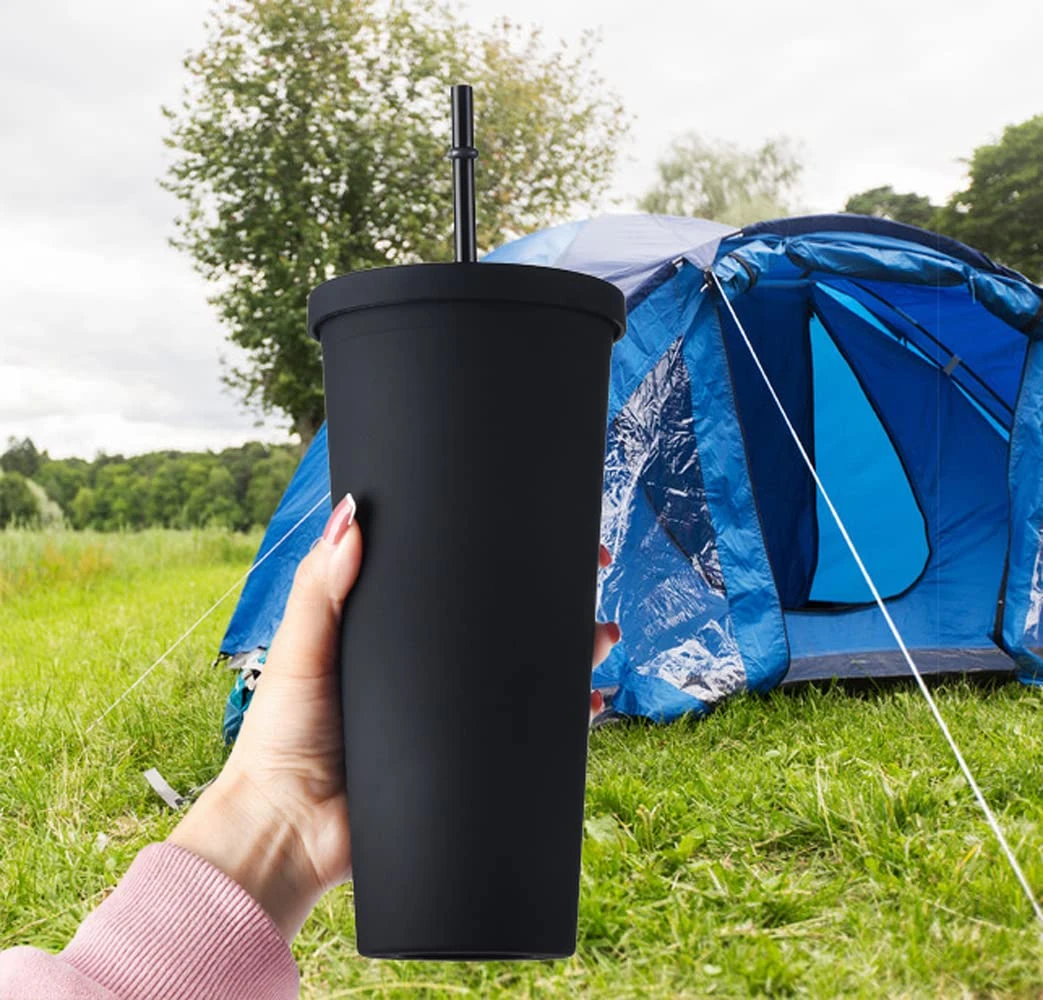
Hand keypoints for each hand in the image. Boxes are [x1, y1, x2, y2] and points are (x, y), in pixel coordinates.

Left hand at [170, 496, 619, 939]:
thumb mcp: (301, 649)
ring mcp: (454, 712)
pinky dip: (562, 719)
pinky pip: (525, 733)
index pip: (453, 581)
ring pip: (523, 676)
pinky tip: (588, 704)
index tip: (530, 528)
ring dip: (569, 653)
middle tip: (589, 571)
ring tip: (599, 635)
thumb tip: (350, 517)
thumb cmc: (280, 737)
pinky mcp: (470, 755)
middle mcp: (431, 668)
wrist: (290, 829)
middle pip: (502, 624)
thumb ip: (320, 588)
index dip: (493, 554)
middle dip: (551, 599)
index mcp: (394, 632)